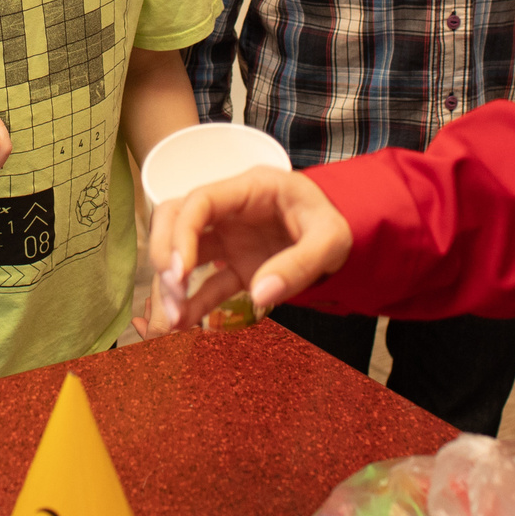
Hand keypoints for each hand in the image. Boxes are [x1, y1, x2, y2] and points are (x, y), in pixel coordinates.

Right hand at [143, 167, 351, 331]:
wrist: (350, 237)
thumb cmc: (338, 225)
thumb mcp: (331, 239)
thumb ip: (300, 264)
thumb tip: (261, 294)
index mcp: (250, 189)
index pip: (199, 201)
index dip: (181, 233)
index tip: (180, 271)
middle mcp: (230, 210)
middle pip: (174, 218)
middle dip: (164, 253)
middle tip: (173, 289)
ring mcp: (230, 238)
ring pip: (182, 252)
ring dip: (172, 284)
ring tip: (176, 320)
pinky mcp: (236, 264)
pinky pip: (206, 283)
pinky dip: (194, 304)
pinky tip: (184, 326)